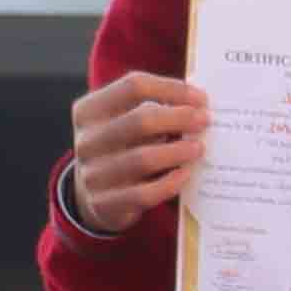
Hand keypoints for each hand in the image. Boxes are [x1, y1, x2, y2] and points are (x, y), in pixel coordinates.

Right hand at [66, 70, 205, 232]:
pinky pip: (144, 193)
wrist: (93, 197)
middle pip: (139, 120)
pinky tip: (186, 174)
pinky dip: (170, 183)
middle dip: (179, 118)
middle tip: (204, 121)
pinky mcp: (104, 204)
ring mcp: (92, 174)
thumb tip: (198, 106)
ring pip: (142, 159)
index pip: (133, 86)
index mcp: (89, 111)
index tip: (201, 98)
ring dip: (178, 151)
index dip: (172, 89)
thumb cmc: (121, 150)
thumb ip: (152, 111)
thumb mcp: (123, 124)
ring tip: (199, 147)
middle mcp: (86, 140)